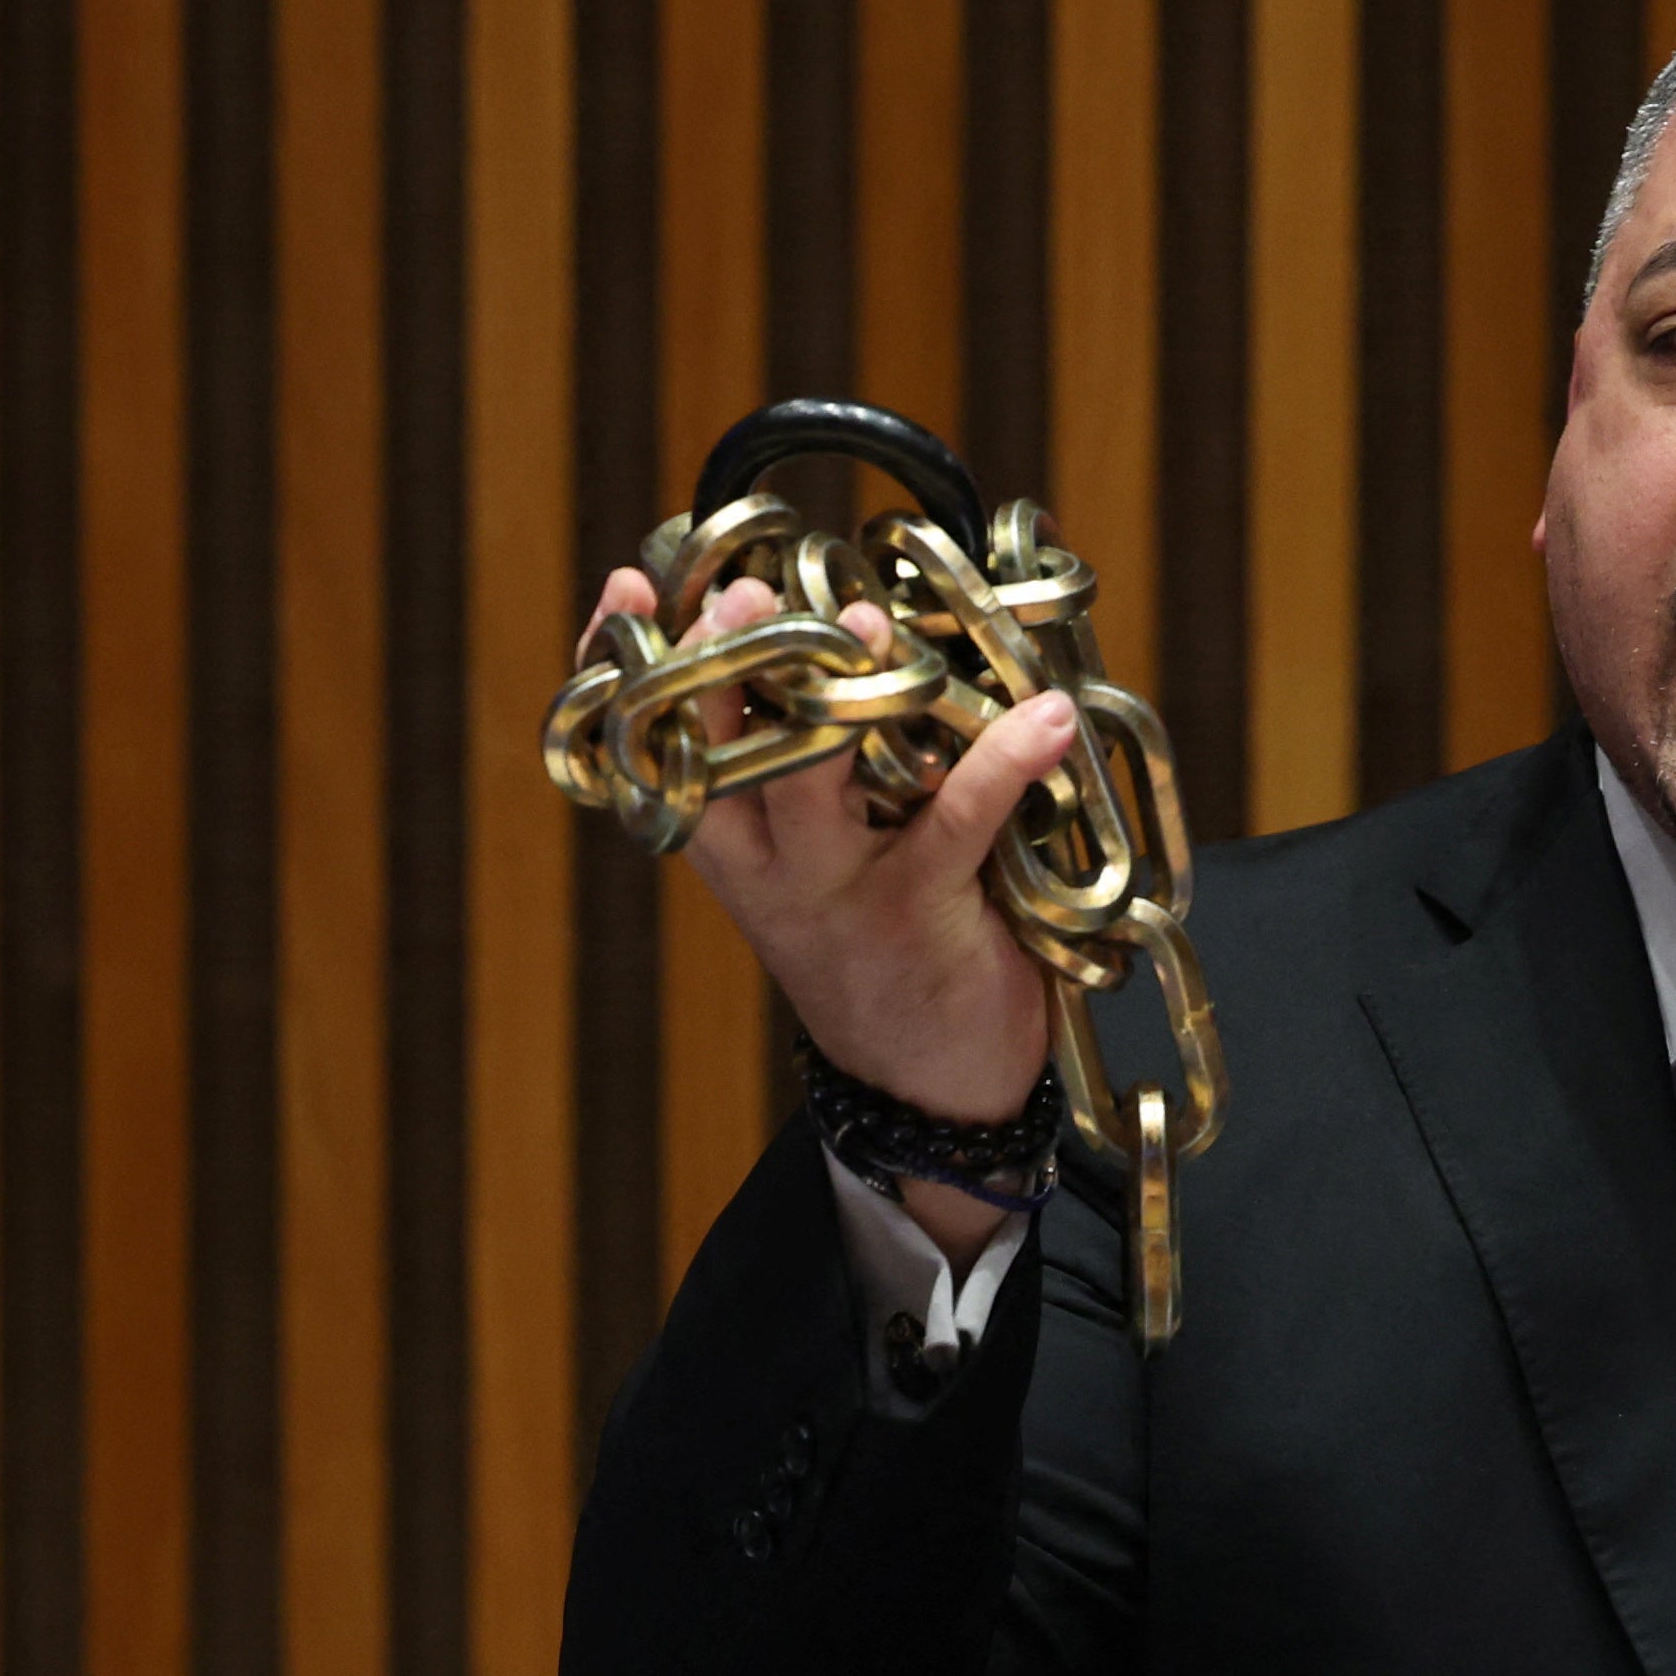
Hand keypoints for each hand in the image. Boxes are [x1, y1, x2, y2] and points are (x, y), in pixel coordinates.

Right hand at [584, 563, 1072, 1246]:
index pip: (655, 741)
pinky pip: (954, 821)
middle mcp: (765, 865)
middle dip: (723, 664)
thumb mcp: (808, 865)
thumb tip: (838, 628)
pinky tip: (1048, 717)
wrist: (927, 1092)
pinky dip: (1006, 762)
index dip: (632, 662)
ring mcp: (837, 889)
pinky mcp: (920, 910)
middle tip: (741, 592)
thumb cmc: (873, 946)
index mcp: (730, 842)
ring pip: (808, 783)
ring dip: (838, 694)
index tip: (627, 583)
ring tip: (870, 621)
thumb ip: (805, 769)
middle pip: (716, 753)